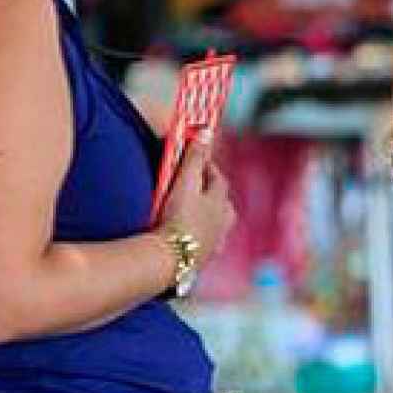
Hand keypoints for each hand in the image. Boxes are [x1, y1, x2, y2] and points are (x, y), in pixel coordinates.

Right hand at [159, 136, 235, 258]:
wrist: (169, 260)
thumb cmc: (178, 219)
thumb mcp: (185, 182)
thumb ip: (194, 158)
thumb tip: (206, 132)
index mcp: (222, 204)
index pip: (218, 179)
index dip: (206, 167)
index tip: (195, 159)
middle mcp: (223, 224)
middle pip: (222, 203)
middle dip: (210, 193)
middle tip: (195, 186)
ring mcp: (214, 244)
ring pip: (216, 225)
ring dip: (207, 216)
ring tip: (193, 213)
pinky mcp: (201, 260)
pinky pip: (205, 244)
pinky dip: (199, 237)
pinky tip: (189, 240)